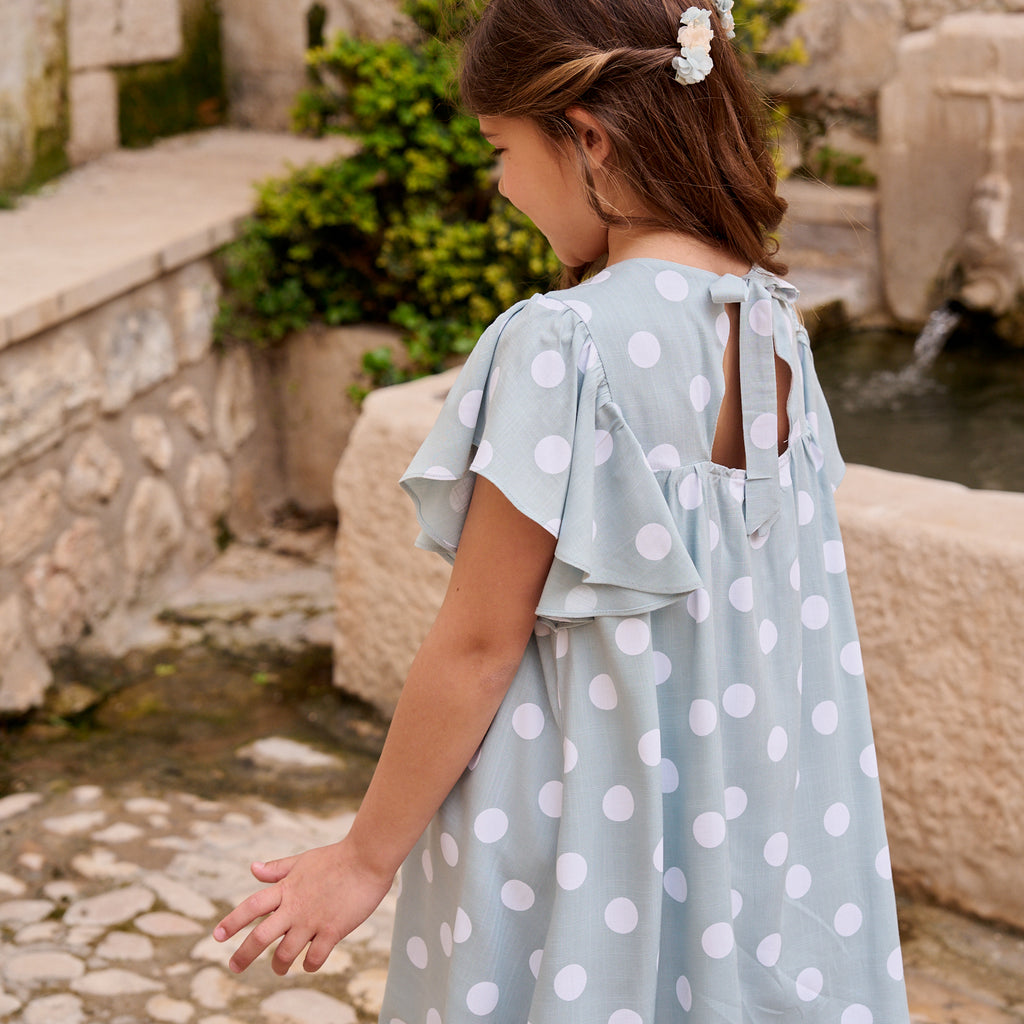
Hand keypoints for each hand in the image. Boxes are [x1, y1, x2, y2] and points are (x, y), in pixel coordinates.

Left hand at [212, 839, 392, 974]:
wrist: (367, 857)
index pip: (251, 907)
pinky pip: (315, 957)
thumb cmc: (336, 857)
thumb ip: (277, 869)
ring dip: (279, 965)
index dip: (232, 922)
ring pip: (286, 953)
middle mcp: (295, 907)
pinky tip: (309, 963)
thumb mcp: (303, 860)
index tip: (217, 937)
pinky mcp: (333, 930)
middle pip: (261, 936)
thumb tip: (252, 869)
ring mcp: (313, 920)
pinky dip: (309, 965)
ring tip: (279, 968)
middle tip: (234, 967)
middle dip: (243, 955)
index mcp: (287, 888)